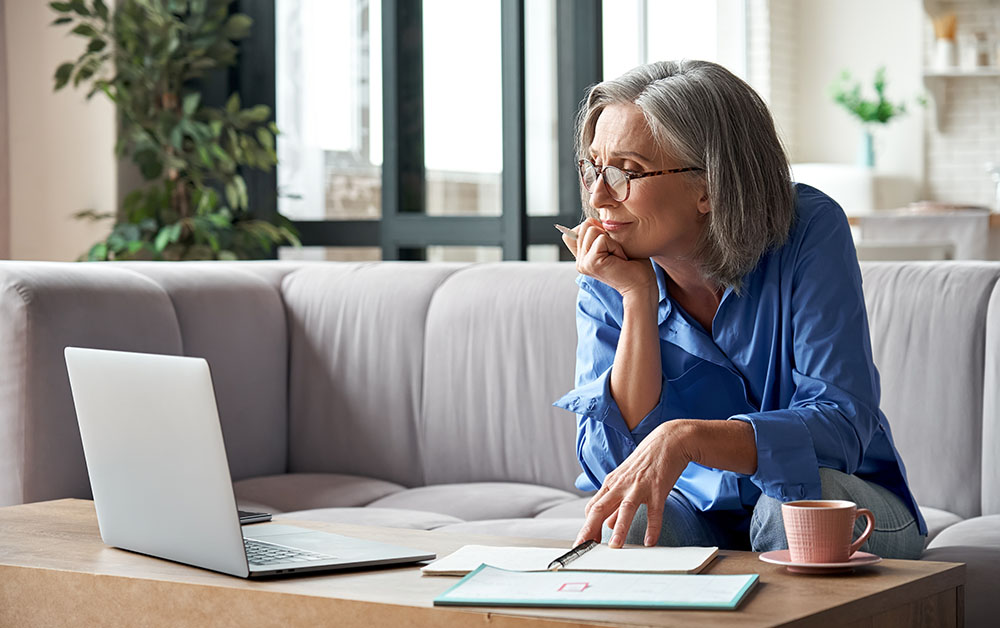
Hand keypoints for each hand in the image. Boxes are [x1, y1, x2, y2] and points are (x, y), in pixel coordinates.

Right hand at [560, 218, 654, 300]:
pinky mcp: (591, 263)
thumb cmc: (633, 265)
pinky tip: (620, 260)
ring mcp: (583, 263)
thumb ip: (598, 234)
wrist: (641, 286)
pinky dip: (615, 246)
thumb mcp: (613, 244)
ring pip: (591, 229)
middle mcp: (580, 261)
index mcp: (583, 257)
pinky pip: (602, 239)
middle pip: (585, 226)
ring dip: (611, 240)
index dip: (595, 230)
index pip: (576, 230)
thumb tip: (590, 221)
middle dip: (605, 234)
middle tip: (616, 252)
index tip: (610, 247)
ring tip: (618, 256)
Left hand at [574, 421, 694, 547]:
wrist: (668, 441)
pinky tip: (650, 541)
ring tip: (615, 546)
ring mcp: (639, 486)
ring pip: (625, 509)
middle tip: (583, 547)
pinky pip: (654, 511)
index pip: (592, 507)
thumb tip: (607, 524)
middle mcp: (621, 485)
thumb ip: (615, 503)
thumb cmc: (645, 462)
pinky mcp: (658, 488)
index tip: (583, 543)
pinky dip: (652, 527)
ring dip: (619, 529)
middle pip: (600, 508)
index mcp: (611, 483)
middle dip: (590, 529)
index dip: (587, 526)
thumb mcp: (625, 480)